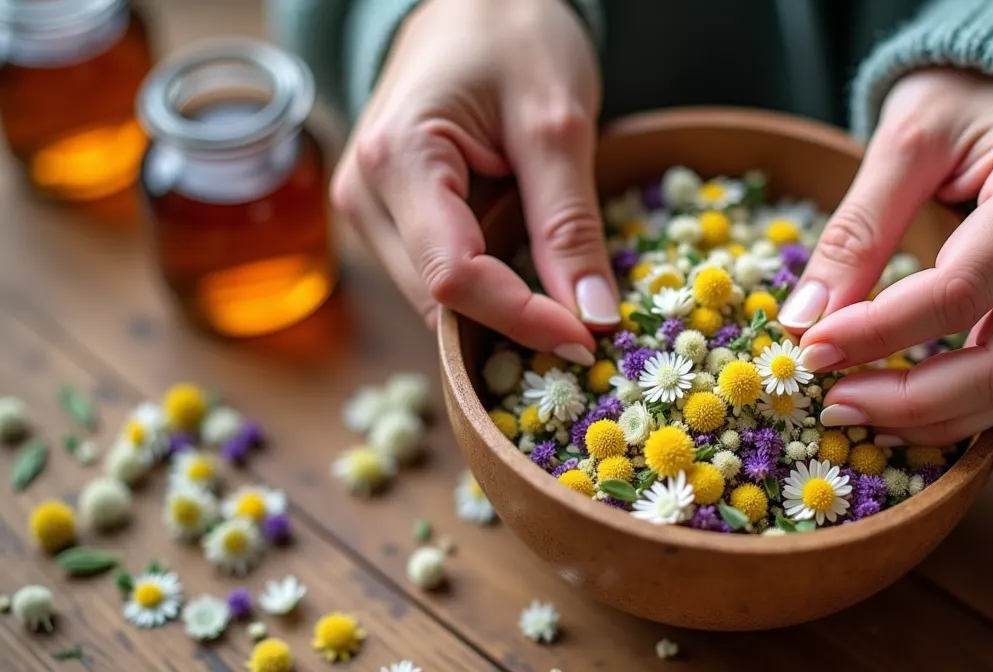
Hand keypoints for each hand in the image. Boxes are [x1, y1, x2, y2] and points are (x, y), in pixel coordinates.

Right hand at [330, 0, 616, 365]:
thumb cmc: (513, 35)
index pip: (454, 277)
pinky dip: (491, 288)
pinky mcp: (391, 217)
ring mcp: (371, 210)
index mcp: (397, 161)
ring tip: (566, 299)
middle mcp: (364, 195)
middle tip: (587, 330)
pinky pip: (441, 276)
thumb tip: (593, 317)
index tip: (587, 339)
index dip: (521, 319)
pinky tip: (534, 278)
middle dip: (511, 325)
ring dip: (502, 310)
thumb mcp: (557, 124)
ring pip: (437, 300)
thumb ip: (569, 223)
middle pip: (437, 301)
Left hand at [780, 69, 992, 472]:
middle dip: (910, 397)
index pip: (957, 292)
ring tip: (872, 424)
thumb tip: (803, 320)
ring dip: (950, 420)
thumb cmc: (972, 97)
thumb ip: (858, 228)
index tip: (810, 350)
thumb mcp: (908, 137)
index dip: (878, 333)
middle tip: (833, 406)